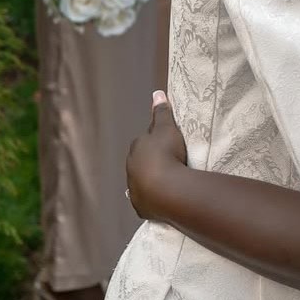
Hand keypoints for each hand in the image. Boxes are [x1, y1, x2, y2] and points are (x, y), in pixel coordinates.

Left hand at [126, 90, 187, 222]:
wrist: (167, 190)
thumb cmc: (167, 154)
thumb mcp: (167, 128)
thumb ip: (161, 112)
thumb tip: (156, 93)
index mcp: (136, 148)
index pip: (144, 140)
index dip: (156, 139)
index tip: (168, 141)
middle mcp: (131, 168)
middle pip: (141, 161)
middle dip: (150, 160)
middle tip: (169, 160)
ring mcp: (134, 188)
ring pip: (140, 181)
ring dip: (149, 179)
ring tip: (166, 180)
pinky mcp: (140, 206)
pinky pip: (145, 200)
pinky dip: (151, 198)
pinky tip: (159, 198)